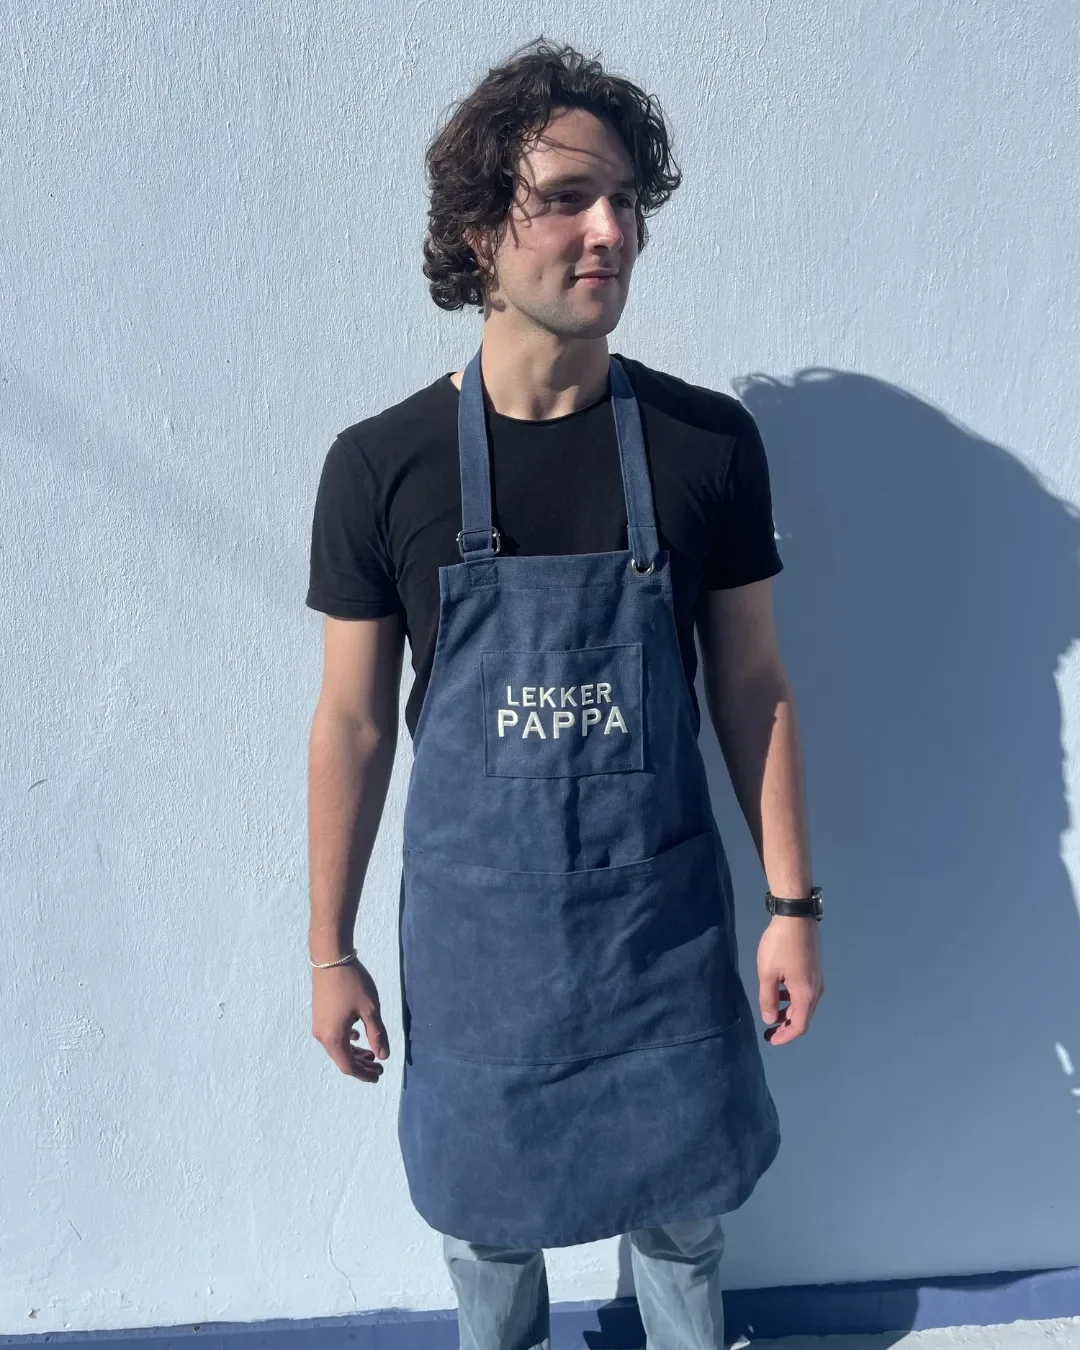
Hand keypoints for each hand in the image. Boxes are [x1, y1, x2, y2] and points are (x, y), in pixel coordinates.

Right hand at [311, 957, 389, 1082]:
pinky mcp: (319, 1015)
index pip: (349, 1066)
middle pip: (342, 1059)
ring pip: (337, 1047)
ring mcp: (319, 1025)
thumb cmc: (353, 983)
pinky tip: (357, 1034)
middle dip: (361, 1065)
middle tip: (379, 1066)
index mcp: (333, 1038)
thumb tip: (383, 1056)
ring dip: (355, 1052)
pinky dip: (347, 1040)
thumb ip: (377, 1035)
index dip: (364, 1074)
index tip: (379, 1076)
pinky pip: (333, 1036)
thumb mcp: (370, 1010)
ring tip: (372, 1052)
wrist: (331, 958)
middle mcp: (322, 1035)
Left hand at [757, 916, 824, 1045]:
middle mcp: (817, 990)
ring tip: (772, 1011)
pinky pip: (805, 992)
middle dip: (787, 1026)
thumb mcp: (768, 973)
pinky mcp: (815, 969)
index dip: (785, 1036)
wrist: (796, 917)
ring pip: (805, 1004)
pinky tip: (780, 991)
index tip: (771, 1039)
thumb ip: (768, 999)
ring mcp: (818, 979)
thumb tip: (770, 1019)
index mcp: (806, 995)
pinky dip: (793, 999)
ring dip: (790, 1011)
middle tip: (770, 1030)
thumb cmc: (780, 946)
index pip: (799, 1026)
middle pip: (804, 1017)